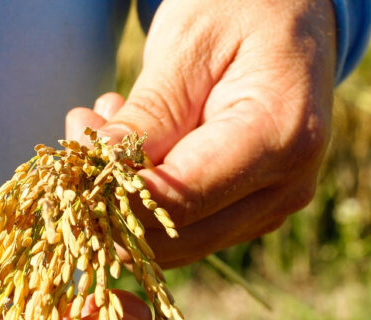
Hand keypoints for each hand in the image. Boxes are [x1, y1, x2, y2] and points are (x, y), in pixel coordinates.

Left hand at [67, 0, 336, 266]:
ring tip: (104, 126)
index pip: (179, 201)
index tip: (78, 158)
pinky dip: (144, 201)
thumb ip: (148, 113)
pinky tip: (132, 144)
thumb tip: (100, 169)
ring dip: (123, 202)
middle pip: (174, 237)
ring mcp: (270, 207)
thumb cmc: (241, 11)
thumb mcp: (188, 46)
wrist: (292, 12)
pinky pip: (184, 230)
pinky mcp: (250, 213)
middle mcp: (284, 187)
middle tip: (83, 130)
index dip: (115, 195)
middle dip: (112, 201)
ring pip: (173, 244)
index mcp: (279, 138)